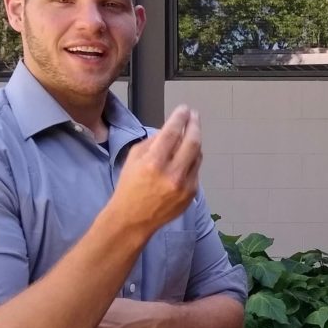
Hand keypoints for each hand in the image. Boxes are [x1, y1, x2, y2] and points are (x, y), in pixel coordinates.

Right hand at [110, 105, 201, 235]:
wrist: (133, 219)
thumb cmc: (130, 186)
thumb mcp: (134, 158)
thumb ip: (153, 141)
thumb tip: (171, 128)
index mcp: (154, 163)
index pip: (172, 133)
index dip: (180, 118)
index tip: (184, 109)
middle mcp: (172, 174)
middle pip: (193, 142)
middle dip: (194, 125)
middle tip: (194, 116)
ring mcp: (185, 185)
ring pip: (197, 155)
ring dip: (194, 142)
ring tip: (189, 135)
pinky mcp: (192, 194)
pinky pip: (196, 170)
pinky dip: (191, 161)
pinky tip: (185, 158)